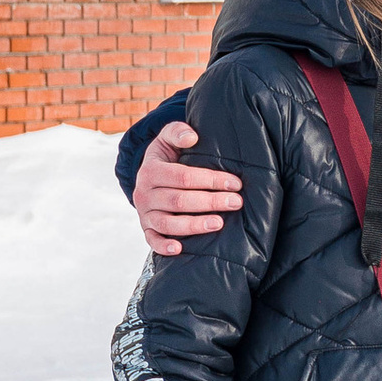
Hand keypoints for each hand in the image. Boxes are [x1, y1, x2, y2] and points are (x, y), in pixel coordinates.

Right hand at [133, 122, 244, 260]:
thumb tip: (192, 137)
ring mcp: (145, 213)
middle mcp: (144, 193)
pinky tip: (180, 249)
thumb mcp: (168, 138)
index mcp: (151, 170)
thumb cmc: (167, 156)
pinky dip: (164, 246)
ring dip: (194, 225)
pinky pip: (152, 241)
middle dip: (210, 202)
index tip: (235, 183)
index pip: (183, 176)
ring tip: (219, 223)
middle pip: (179, 200)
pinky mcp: (146, 228)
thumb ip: (177, 131)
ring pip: (168, 223)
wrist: (148, 174)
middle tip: (236, 202)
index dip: (210, 180)